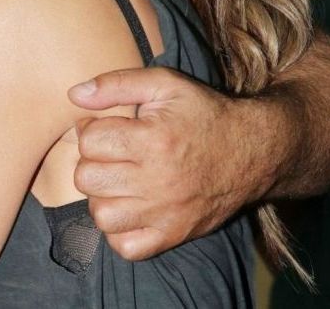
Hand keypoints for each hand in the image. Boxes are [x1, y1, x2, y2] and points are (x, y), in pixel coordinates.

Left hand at [68, 67, 267, 259]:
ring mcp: (165, 213)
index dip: (92, 129)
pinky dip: (119, 230)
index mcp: (153, 140)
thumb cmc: (205, 114)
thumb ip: (116, 84)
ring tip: (119, 180)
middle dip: (94, 161)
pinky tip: (130, 207)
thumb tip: (75, 94)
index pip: (90, 140)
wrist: (255, 152)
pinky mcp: (173, 235)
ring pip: (101, 215)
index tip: (108, 126)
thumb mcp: (165, 84)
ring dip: (103, 196)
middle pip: (88, 178)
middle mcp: (157, 181)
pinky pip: (125, 247)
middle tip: (113, 153)